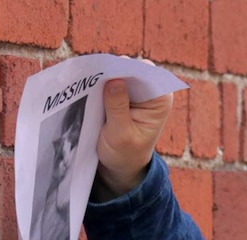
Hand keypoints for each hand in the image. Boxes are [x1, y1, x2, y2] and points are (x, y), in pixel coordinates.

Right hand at [96, 65, 172, 197]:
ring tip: (87, 82)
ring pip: (117, 71)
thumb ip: (118, 107)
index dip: (126, 70)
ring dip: (102, 75)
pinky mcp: (122, 91)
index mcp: (160, 99)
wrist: (121, 164)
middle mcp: (151, 90)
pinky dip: (98, 82)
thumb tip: (114, 80)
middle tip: (92, 78)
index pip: (146, 73)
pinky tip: (86, 86)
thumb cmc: (125, 153)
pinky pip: (109, 78)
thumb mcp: (121, 134)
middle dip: (113, 71)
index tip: (108, 75)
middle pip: (131, 68)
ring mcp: (136, 89)